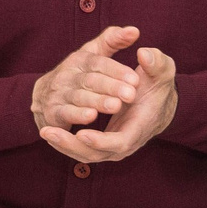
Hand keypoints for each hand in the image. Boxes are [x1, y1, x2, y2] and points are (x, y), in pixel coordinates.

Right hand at [31, 25, 142, 132]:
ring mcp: (58, 93)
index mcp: (79, 60)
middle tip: (131, 94)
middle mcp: (68, 75)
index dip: (117, 70)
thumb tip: (135, 30)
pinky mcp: (52, 111)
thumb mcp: (91, 53)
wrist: (41, 96)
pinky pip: (65, 113)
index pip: (98, 62)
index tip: (135, 79)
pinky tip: (91, 117)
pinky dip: (77, 115)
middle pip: (91, 80)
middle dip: (111, 87)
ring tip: (116, 106)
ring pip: (80, 97)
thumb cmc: (76, 74)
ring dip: (98, 101)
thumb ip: (112, 40)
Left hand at [41, 45, 178, 163]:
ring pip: (85, 153)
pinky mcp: (103, 144)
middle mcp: (125, 143)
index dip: (101, 141)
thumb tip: (145, 53)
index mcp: (139, 128)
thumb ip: (156, 63)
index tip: (82, 134)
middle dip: (72, 145)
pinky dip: (66, 143)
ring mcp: (112, 146)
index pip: (120, 142)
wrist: (159, 105)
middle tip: (49, 132)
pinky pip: (82, 149)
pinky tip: (49, 132)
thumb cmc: (158, 87)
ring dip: (64, 144)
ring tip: (45, 131)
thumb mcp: (161, 72)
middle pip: (96, 153)